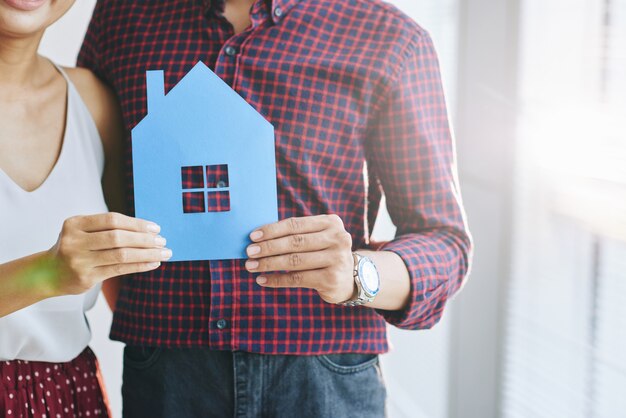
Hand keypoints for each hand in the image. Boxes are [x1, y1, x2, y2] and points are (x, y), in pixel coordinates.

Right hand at [49, 213, 170, 294]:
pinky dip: (139, 265)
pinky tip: (153, 263)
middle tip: (163, 241)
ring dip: (147, 253)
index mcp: (75, 224)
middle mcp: (75, 241)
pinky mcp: (86, 278)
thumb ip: (109, 228)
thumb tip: (148, 230)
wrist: (49, 273)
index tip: (155, 228)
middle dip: (144, 239)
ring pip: (121, 255)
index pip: (112, 219)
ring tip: (164, 253)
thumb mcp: (84, 232)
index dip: (136, 223)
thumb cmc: (75, 248)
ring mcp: (79, 260)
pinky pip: (119, 270)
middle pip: (118, 237)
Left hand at [245, 215, 355, 303]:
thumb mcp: (317, 238)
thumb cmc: (324, 253)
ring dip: (269, 264)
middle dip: (268, 247)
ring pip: (294, 261)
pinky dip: (277, 280)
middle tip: (249, 252)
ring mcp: (336, 259)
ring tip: (251, 266)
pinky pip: (297, 278)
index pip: (296, 224)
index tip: (253, 236)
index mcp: (331, 222)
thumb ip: (296, 234)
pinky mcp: (331, 279)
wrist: (350, 278)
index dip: (272, 230)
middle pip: (294, 242)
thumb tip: (259, 237)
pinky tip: (262, 280)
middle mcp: (337, 238)